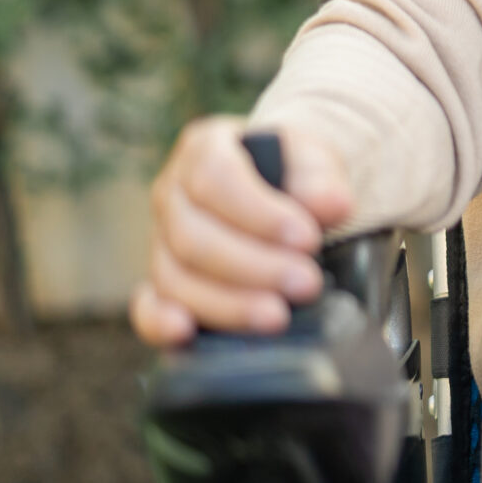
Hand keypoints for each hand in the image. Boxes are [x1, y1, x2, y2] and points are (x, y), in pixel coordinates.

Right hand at [130, 118, 354, 346]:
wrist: (285, 187)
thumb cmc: (294, 171)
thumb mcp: (314, 160)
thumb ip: (321, 179)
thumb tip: (334, 205)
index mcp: (205, 148)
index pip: (215, 179)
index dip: (259, 214)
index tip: (307, 239)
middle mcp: (172, 193)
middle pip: (194, 237)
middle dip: (253, 267)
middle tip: (305, 284)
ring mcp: (160, 239)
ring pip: (175, 277)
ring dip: (227, 303)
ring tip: (276, 316)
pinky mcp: (160, 281)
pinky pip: (147, 305)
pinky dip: (159, 322)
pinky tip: (185, 334)